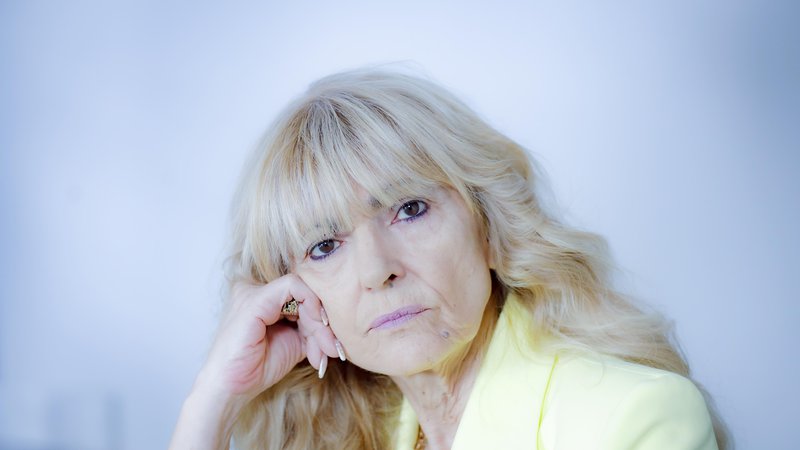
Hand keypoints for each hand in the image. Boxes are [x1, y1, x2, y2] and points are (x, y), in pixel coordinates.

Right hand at [169, 274, 341, 449]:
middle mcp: (256, 288)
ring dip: (320, 321)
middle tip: (331, 347)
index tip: (331, 342)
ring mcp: (253, 291)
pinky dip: (312, 307)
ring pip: (304, 289)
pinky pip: (294, 286)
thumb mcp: (296, 341)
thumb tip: (337, 324)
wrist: (232, 387)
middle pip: (304, 291)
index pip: (302, 292)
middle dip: (323, 321)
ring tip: (324, 349)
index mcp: (263, 297)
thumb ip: (313, 326)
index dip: (321, 314)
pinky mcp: (255, 299)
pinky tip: (317, 331)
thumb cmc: (258, 366)